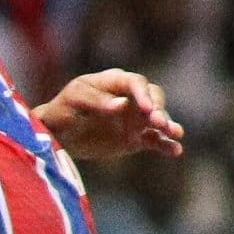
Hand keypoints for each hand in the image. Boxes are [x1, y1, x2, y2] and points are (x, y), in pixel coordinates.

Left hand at [37, 69, 184, 160]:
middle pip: (153, 98)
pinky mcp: (135, 139)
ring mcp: (134, 119)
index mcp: (114, 82)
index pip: (136, 83)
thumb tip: (122, 104)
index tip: (147, 108)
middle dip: (158, 109)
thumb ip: (97, 102)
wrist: (58, 135)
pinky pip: (155, 141)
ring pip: (157, 120)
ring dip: (167, 125)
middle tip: (158, 122)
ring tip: (175, 133)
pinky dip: (166, 145)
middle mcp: (130, 98)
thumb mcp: (75, 101)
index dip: (143, 94)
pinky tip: (175, 151)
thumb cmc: (63, 110)